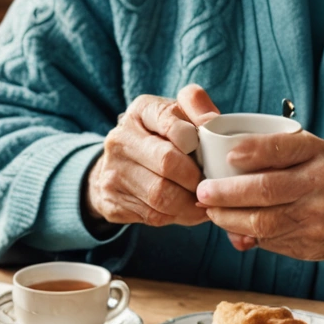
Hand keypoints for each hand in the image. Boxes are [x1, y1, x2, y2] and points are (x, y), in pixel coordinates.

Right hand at [85, 86, 219, 227]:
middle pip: (167, 161)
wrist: (124, 165)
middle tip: (212, 183)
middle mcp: (120, 138)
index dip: (195, 138)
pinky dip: (178, 216)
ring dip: (190, 202)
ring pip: (160, 195)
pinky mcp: (111, 200)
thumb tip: (211, 120)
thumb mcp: (181, 115)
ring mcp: (112, 170)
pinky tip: (188, 210)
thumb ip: (198, 108)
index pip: (170, 119)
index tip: (210, 151)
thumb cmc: (165, 138)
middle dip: (196, 177)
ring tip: (205, 199)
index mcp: (141, 110)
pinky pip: (152, 215)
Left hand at [195, 130, 323, 278]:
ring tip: (211, 211)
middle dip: (227, 193)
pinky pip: (270, 241)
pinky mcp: (310, 246)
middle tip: (203, 191)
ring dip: (229, 219)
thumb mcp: (318, 152)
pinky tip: (234, 227)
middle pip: (266, 191)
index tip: (228, 154)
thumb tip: (231, 158)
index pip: (283, 149)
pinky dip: (247, 235)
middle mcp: (320, 186)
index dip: (253, 151)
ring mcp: (316, 219)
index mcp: (321, 156)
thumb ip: (279, 151)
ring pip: (263, 222)